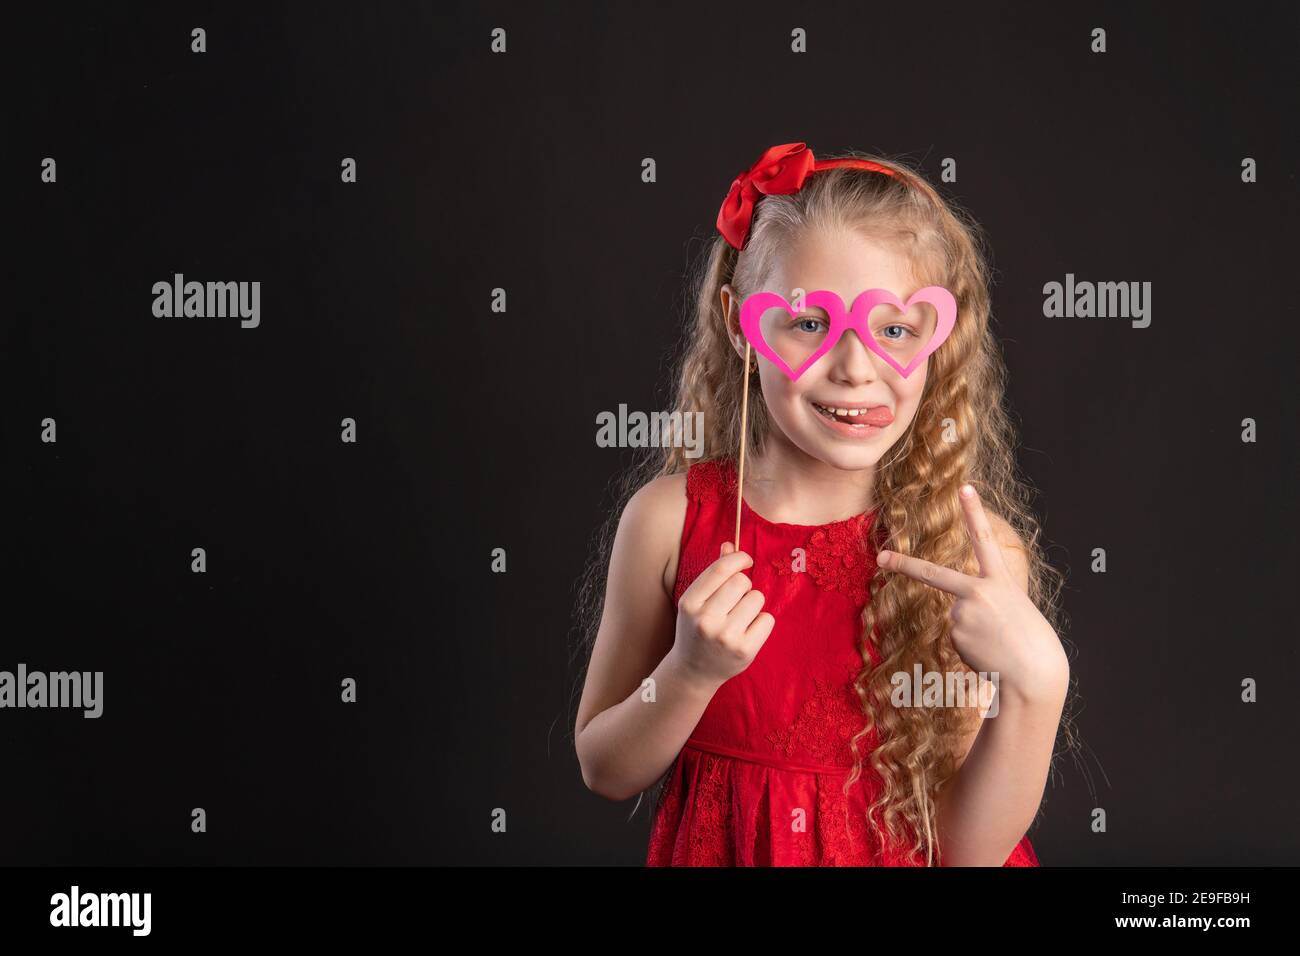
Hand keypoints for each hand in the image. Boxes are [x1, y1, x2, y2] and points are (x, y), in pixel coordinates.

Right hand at [670, 541, 775, 687]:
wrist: (693, 672)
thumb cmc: (696, 629)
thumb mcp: (696, 601)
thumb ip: (713, 573)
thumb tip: (730, 545)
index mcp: (690, 603)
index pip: (722, 569)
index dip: (739, 558)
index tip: (746, 560)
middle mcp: (706, 620)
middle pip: (742, 581)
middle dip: (744, 585)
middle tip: (736, 599)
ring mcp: (725, 637)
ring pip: (757, 598)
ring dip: (753, 604)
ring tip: (739, 617)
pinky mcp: (744, 650)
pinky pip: (767, 619)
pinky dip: (761, 622)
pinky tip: (747, 632)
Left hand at [875, 484, 1066, 701]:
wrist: (1035, 677)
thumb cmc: (1034, 646)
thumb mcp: (1017, 611)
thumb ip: (988, 602)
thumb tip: (958, 615)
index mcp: (1001, 582)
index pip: (985, 539)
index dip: (974, 512)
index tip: (964, 487)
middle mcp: (978, 592)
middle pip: (932, 574)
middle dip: (903, 564)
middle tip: (881, 557)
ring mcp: (962, 614)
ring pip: (956, 619)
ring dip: (972, 633)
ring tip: (997, 646)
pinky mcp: (954, 636)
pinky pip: (956, 639)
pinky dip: (971, 648)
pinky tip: (988, 655)